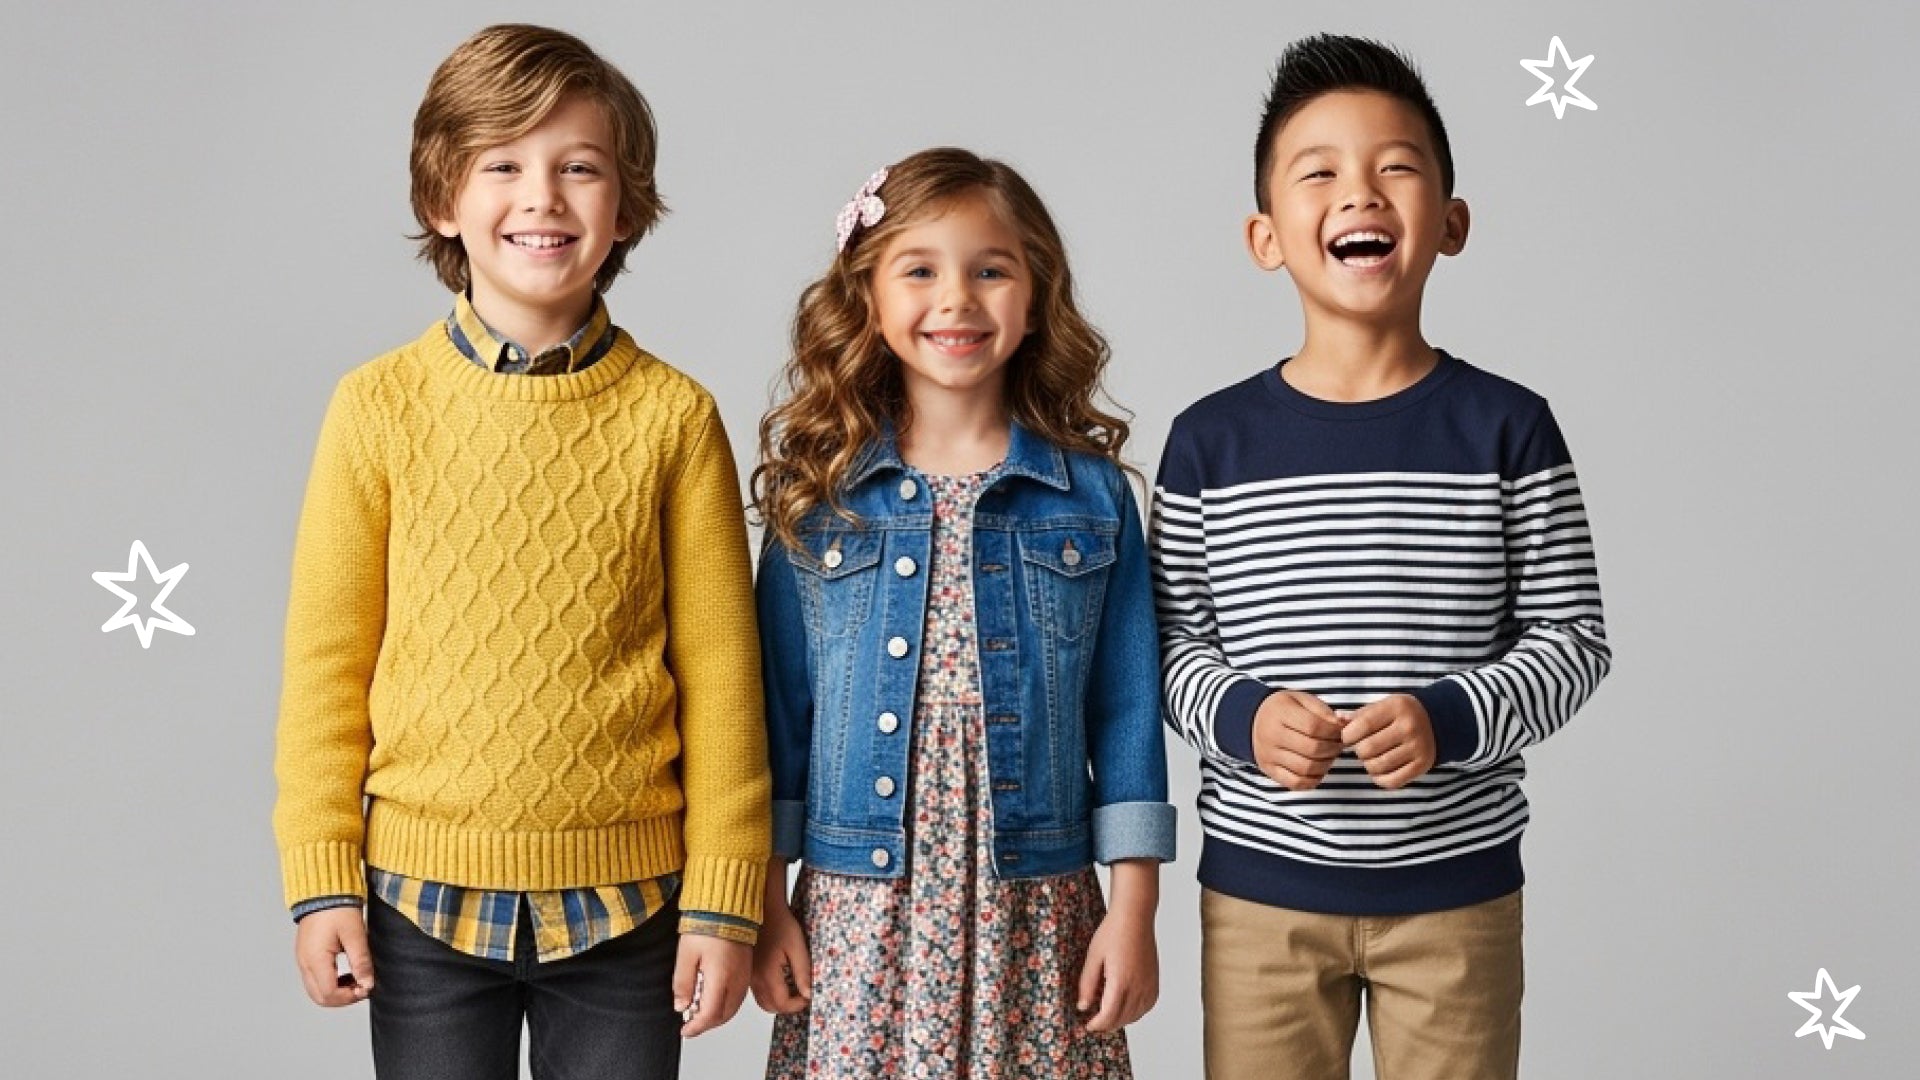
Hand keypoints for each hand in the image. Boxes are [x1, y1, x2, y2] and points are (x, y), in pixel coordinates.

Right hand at [294, 905, 373, 1006]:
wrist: (323, 891)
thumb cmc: (338, 909)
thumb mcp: (355, 934)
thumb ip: (361, 961)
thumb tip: (368, 984)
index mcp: (315, 959)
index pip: (329, 994)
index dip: (350, 997)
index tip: (367, 988)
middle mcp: (304, 963)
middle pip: (320, 997)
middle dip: (343, 998)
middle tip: (363, 987)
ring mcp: (302, 960)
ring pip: (316, 991)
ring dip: (336, 992)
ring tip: (357, 980)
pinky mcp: (305, 955)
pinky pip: (315, 979)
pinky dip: (330, 983)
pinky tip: (347, 974)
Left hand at [674, 934, 751, 1036]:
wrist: (729, 905)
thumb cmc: (708, 924)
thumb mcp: (686, 954)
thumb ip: (683, 983)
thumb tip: (681, 1006)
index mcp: (721, 978)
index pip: (710, 1015)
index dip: (696, 1027)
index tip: (685, 1030)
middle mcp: (736, 980)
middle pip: (724, 1015)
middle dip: (707, 1023)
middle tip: (691, 1024)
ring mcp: (744, 974)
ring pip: (733, 1007)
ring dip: (717, 1015)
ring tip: (700, 1012)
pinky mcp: (747, 968)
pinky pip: (738, 995)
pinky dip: (726, 1003)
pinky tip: (714, 997)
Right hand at [750, 895, 811, 1014]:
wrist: (763, 909)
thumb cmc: (780, 923)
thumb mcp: (797, 947)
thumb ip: (803, 973)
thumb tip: (808, 994)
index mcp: (767, 974)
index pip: (782, 1004)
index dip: (798, 1005)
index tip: (808, 996)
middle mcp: (755, 978)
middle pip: (771, 1007)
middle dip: (788, 1006)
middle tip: (801, 994)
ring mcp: (750, 975)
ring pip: (763, 1001)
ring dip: (778, 1001)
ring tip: (792, 987)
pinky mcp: (748, 971)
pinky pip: (758, 991)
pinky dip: (770, 993)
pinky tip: (781, 979)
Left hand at [1077, 907, 1158, 1032]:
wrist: (1135, 917)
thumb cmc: (1113, 932)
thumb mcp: (1093, 957)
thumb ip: (1087, 984)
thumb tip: (1083, 1006)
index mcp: (1121, 981)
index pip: (1109, 1016)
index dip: (1097, 1025)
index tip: (1087, 1025)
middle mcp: (1138, 986)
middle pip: (1122, 1019)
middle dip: (1106, 1025)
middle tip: (1094, 1021)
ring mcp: (1149, 984)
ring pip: (1136, 1015)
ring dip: (1121, 1019)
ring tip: (1107, 1014)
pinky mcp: (1154, 981)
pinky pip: (1146, 1006)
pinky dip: (1135, 1012)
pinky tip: (1125, 1006)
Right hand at [1251, 690, 1344, 790]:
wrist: (1254, 720)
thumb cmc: (1284, 709)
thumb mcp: (1301, 700)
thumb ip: (1323, 710)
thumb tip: (1343, 725)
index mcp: (1280, 712)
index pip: (1314, 726)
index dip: (1334, 731)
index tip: (1340, 731)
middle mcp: (1271, 734)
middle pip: (1312, 749)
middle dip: (1332, 748)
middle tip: (1338, 745)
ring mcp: (1269, 755)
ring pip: (1306, 768)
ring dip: (1326, 764)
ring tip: (1329, 756)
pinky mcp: (1269, 770)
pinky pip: (1296, 783)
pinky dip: (1312, 780)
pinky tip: (1318, 769)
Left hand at [1341, 694, 1436, 789]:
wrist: (1438, 721)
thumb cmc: (1401, 714)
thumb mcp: (1383, 705)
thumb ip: (1360, 714)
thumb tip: (1338, 719)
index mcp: (1396, 707)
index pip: (1362, 725)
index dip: (1347, 735)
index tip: (1348, 737)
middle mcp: (1409, 727)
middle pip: (1367, 748)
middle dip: (1358, 750)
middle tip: (1363, 747)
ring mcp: (1417, 748)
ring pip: (1377, 766)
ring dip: (1368, 765)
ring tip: (1372, 757)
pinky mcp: (1422, 765)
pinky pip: (1392, 781)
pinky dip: (1380, 778)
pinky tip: (1381, 769)